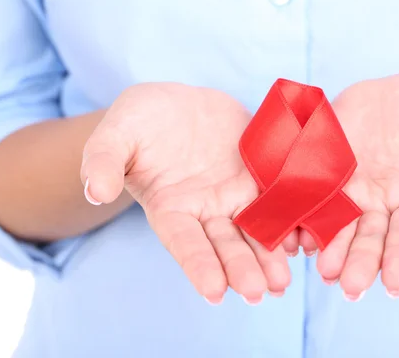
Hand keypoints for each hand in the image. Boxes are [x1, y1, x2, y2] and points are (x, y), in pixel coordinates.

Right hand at [80, 83, 290, 303]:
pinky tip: (304, 238)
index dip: (198, 265)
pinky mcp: (258, 176)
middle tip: (259, 293)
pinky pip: (277, 199)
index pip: (184, 242)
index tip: (214, 292)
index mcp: (170, 208)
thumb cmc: (138, 121)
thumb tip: (94, 190)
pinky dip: (289, 219)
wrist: (177, 104)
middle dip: (242, 268)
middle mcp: (205, 210)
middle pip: (225, 244)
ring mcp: (234, 195)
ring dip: (270, 255)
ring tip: (284, 282)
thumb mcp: (115, 135)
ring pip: (255, 230)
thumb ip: (103, 162)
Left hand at [301, 74, 398, 298]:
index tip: (395, 284)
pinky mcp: (325, 168)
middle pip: (369, 237)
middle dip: (360, 262)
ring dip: (328, 247)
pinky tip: (293, 233)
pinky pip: (311, 193)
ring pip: (337, 222)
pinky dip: (302, 214)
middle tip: (349, 288)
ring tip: (321, 270)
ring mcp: (350, 186)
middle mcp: (381, 200)